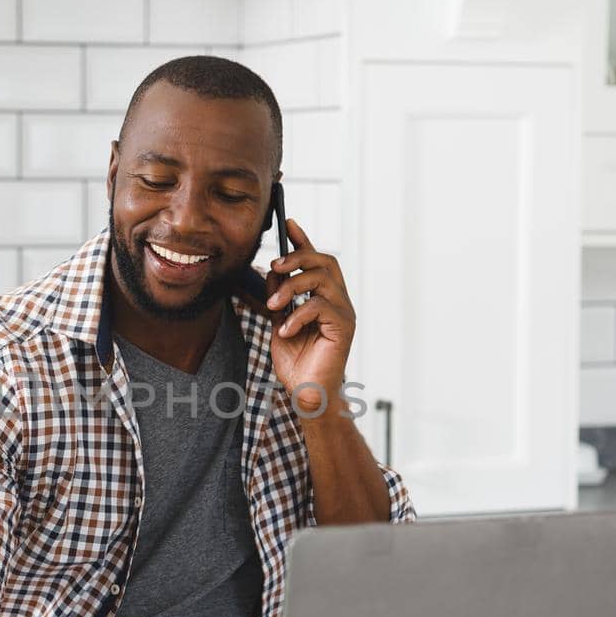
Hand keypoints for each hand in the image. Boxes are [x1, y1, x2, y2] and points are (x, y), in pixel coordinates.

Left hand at [264, 218, 355, 412]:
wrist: (306, 394)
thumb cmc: (296, 362)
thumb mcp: (279, 322)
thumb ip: (279, 298)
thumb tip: (270, 271)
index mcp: (324, 297)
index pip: (316, 261)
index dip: (303, 240)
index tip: (287, 222)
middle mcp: (339, 300)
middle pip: (325, 261)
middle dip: (298, 257)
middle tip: (274, 267)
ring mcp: (344, 313)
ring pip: (322, 279)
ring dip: (292, 287)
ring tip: (273, 307)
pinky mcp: (344, 327)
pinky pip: (320, 306)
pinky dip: (297, 315)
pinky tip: (285, 331)